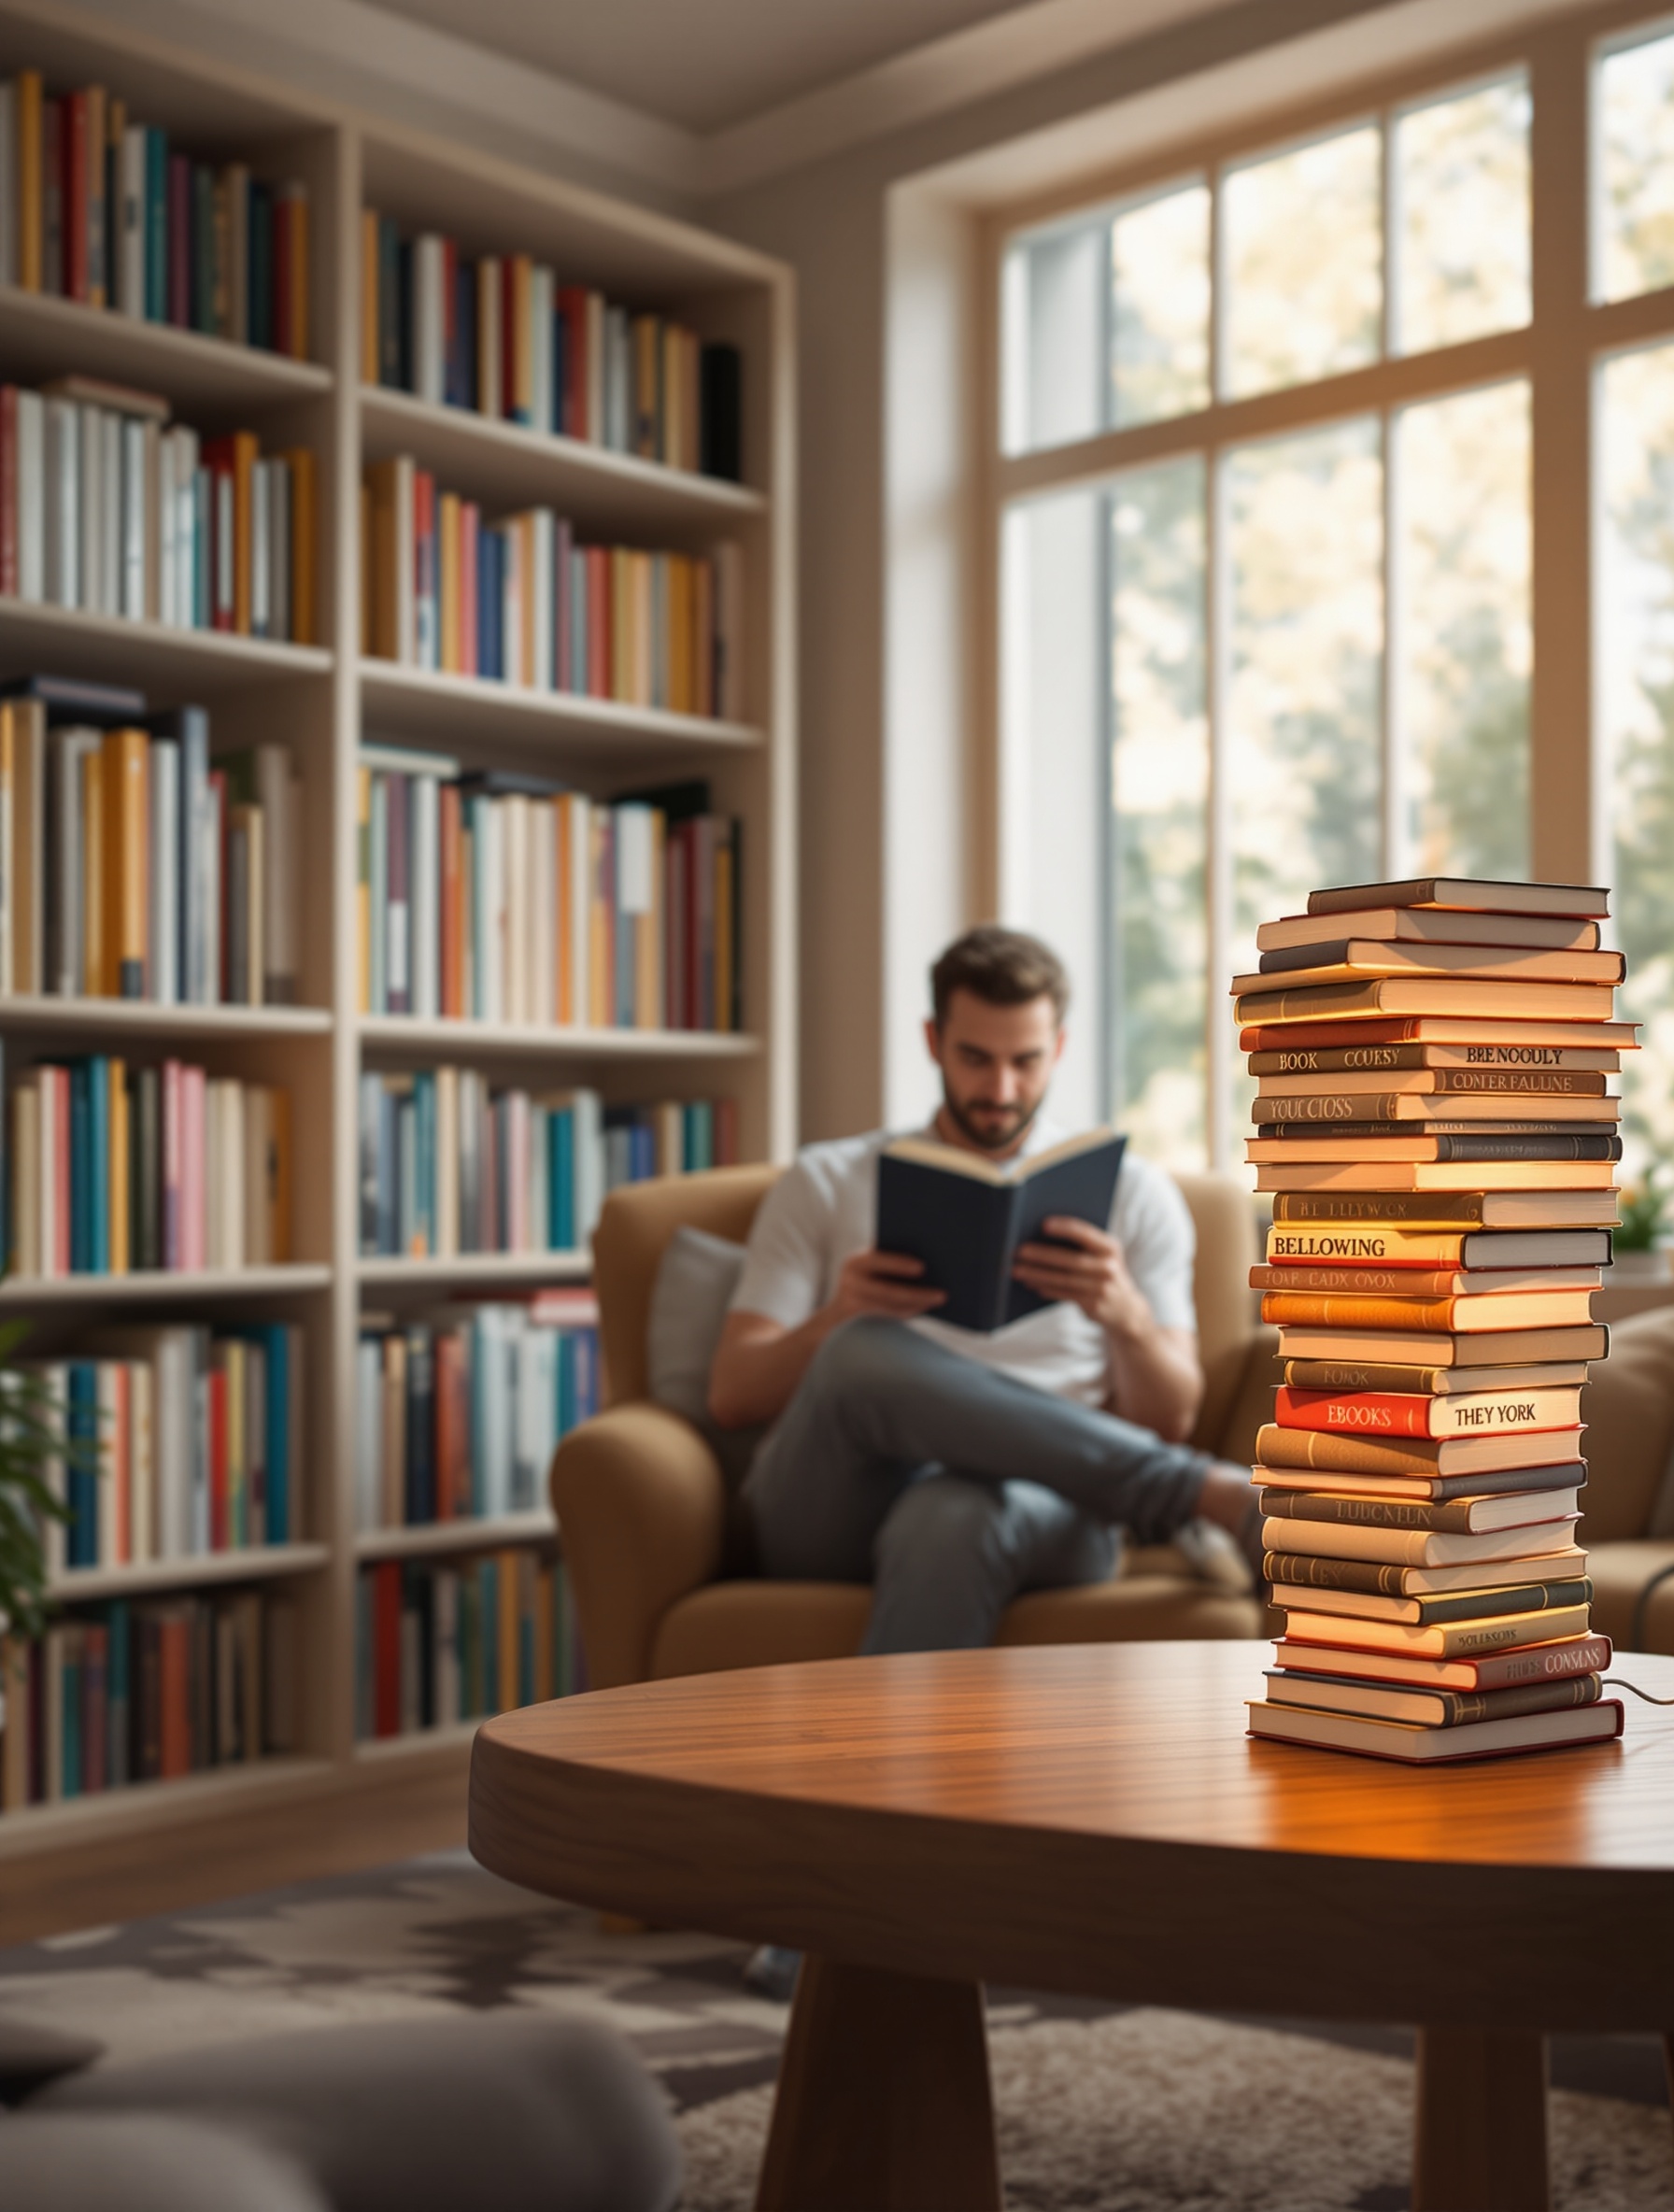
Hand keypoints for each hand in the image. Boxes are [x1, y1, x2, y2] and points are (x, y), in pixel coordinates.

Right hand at [829, 1248, 946, 1322]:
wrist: (841, 1311)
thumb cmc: (867, 1277)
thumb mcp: (872, 1264)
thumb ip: (889, 1259)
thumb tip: (928, 1255)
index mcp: (855, 1261)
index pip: (877, 1261)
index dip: (899, 1264)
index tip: (922, 1267)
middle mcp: (851, 1282)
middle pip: (887, 1291)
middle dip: (917, 1293)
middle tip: (943, 1294)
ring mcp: (853, 1305)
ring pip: (892, 1307)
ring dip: (919, 1303)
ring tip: (941, 1299)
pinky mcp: (863, 1322)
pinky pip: (891, 1316)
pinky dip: (911, 1311)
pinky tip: (927, 1305)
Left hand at [1012, 1216, 1150, 1336]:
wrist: (1126, 1308)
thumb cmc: (1103, 1271)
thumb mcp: (1103, 1255)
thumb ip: (1083, 1245)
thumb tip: (1041, 1234)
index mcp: (1110, 1247)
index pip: (1086, 1234)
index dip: (1065, 1228)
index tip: (1043, 1224)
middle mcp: (1108, 1267)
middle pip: (1070, 1259)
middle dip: (1042, 1255)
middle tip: (1019, 1251)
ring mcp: (1102, 1288)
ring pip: (1063, 1279)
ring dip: (1037, 1274)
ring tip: (1017, 1270)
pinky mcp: (1093, 1305)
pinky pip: (1064, 1294)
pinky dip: (1045, 1289)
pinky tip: (1030, 1284)